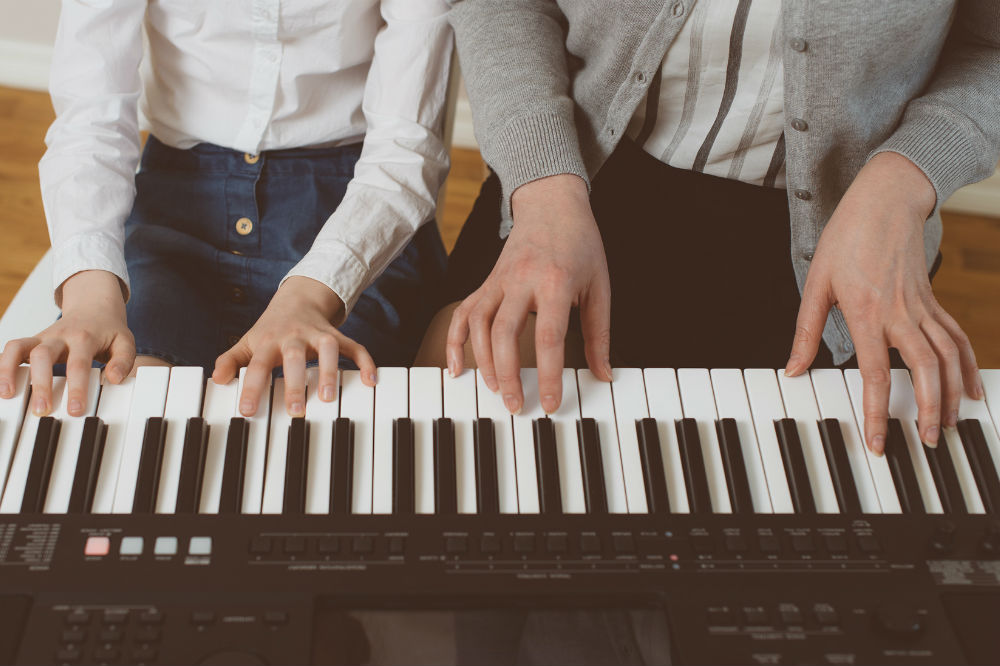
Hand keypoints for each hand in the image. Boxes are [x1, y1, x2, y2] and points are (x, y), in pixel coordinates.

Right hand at [0, 270, 133, 416]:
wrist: (94, 306)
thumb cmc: (108, 330)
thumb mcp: (125, 342)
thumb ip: (123, 360)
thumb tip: (114, 378)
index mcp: (84, 337)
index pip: (78, 364)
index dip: (76, 387)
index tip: (76, 410)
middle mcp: (60, 336)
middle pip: (43, 355)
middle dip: (41, 384)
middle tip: (43, 410)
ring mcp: (43, 337)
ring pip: (19, 348)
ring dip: (9, 370)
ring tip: (7, 395)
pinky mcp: (32, 341)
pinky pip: (12, 349)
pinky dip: (3, 364)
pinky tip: (3, 385)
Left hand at [213, 276, 375, 417]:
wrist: (298, 298)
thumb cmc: (270, 330)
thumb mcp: (248, 343)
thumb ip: (231, 361)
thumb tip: (217, 380)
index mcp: (269, 342)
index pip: (258, 366)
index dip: (252, 387)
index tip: (248, 411)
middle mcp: (294, 337)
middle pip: (295, 357)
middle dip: (295, 383)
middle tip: (295, 411)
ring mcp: (318, 335)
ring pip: (327, 349)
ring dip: (329, 372)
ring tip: (328, 398)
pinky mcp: (337, 336)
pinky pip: (355, 347)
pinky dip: (365, 362)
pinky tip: (370, 381)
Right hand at [446, 174, 612, 414]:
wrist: (552, 204)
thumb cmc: (581, 245)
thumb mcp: (600, 287)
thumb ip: (600, 335)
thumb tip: (604, 375)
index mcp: (556, 282)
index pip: (548, 337)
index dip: (548, 374)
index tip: (551, 403)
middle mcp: (522, 280)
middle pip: (505, 333)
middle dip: (508, 374)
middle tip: (516, 405)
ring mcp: (499, 280)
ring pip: (480, 325)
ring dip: (484, 362)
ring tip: (496, 390)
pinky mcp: (486, 282)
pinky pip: (463, 313)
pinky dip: (456, 341)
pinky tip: (456, 367)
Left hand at [785, 151, 981, 453]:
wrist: (885, 201)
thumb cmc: (846, 239)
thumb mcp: (815, 284)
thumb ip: (805, 331)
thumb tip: (792, 370)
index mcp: (866, 312)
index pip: (873, 373)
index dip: (876, 412)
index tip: (879, 443)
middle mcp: (900, 313)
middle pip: (923, 369)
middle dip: (927, 410)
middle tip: (929, 443)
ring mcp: (922, 307)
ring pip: (947, 357)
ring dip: (950, 395)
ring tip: (947, 426)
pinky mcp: (933, 302)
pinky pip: (956, 338)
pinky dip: (966, 367)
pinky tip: (968, 392)